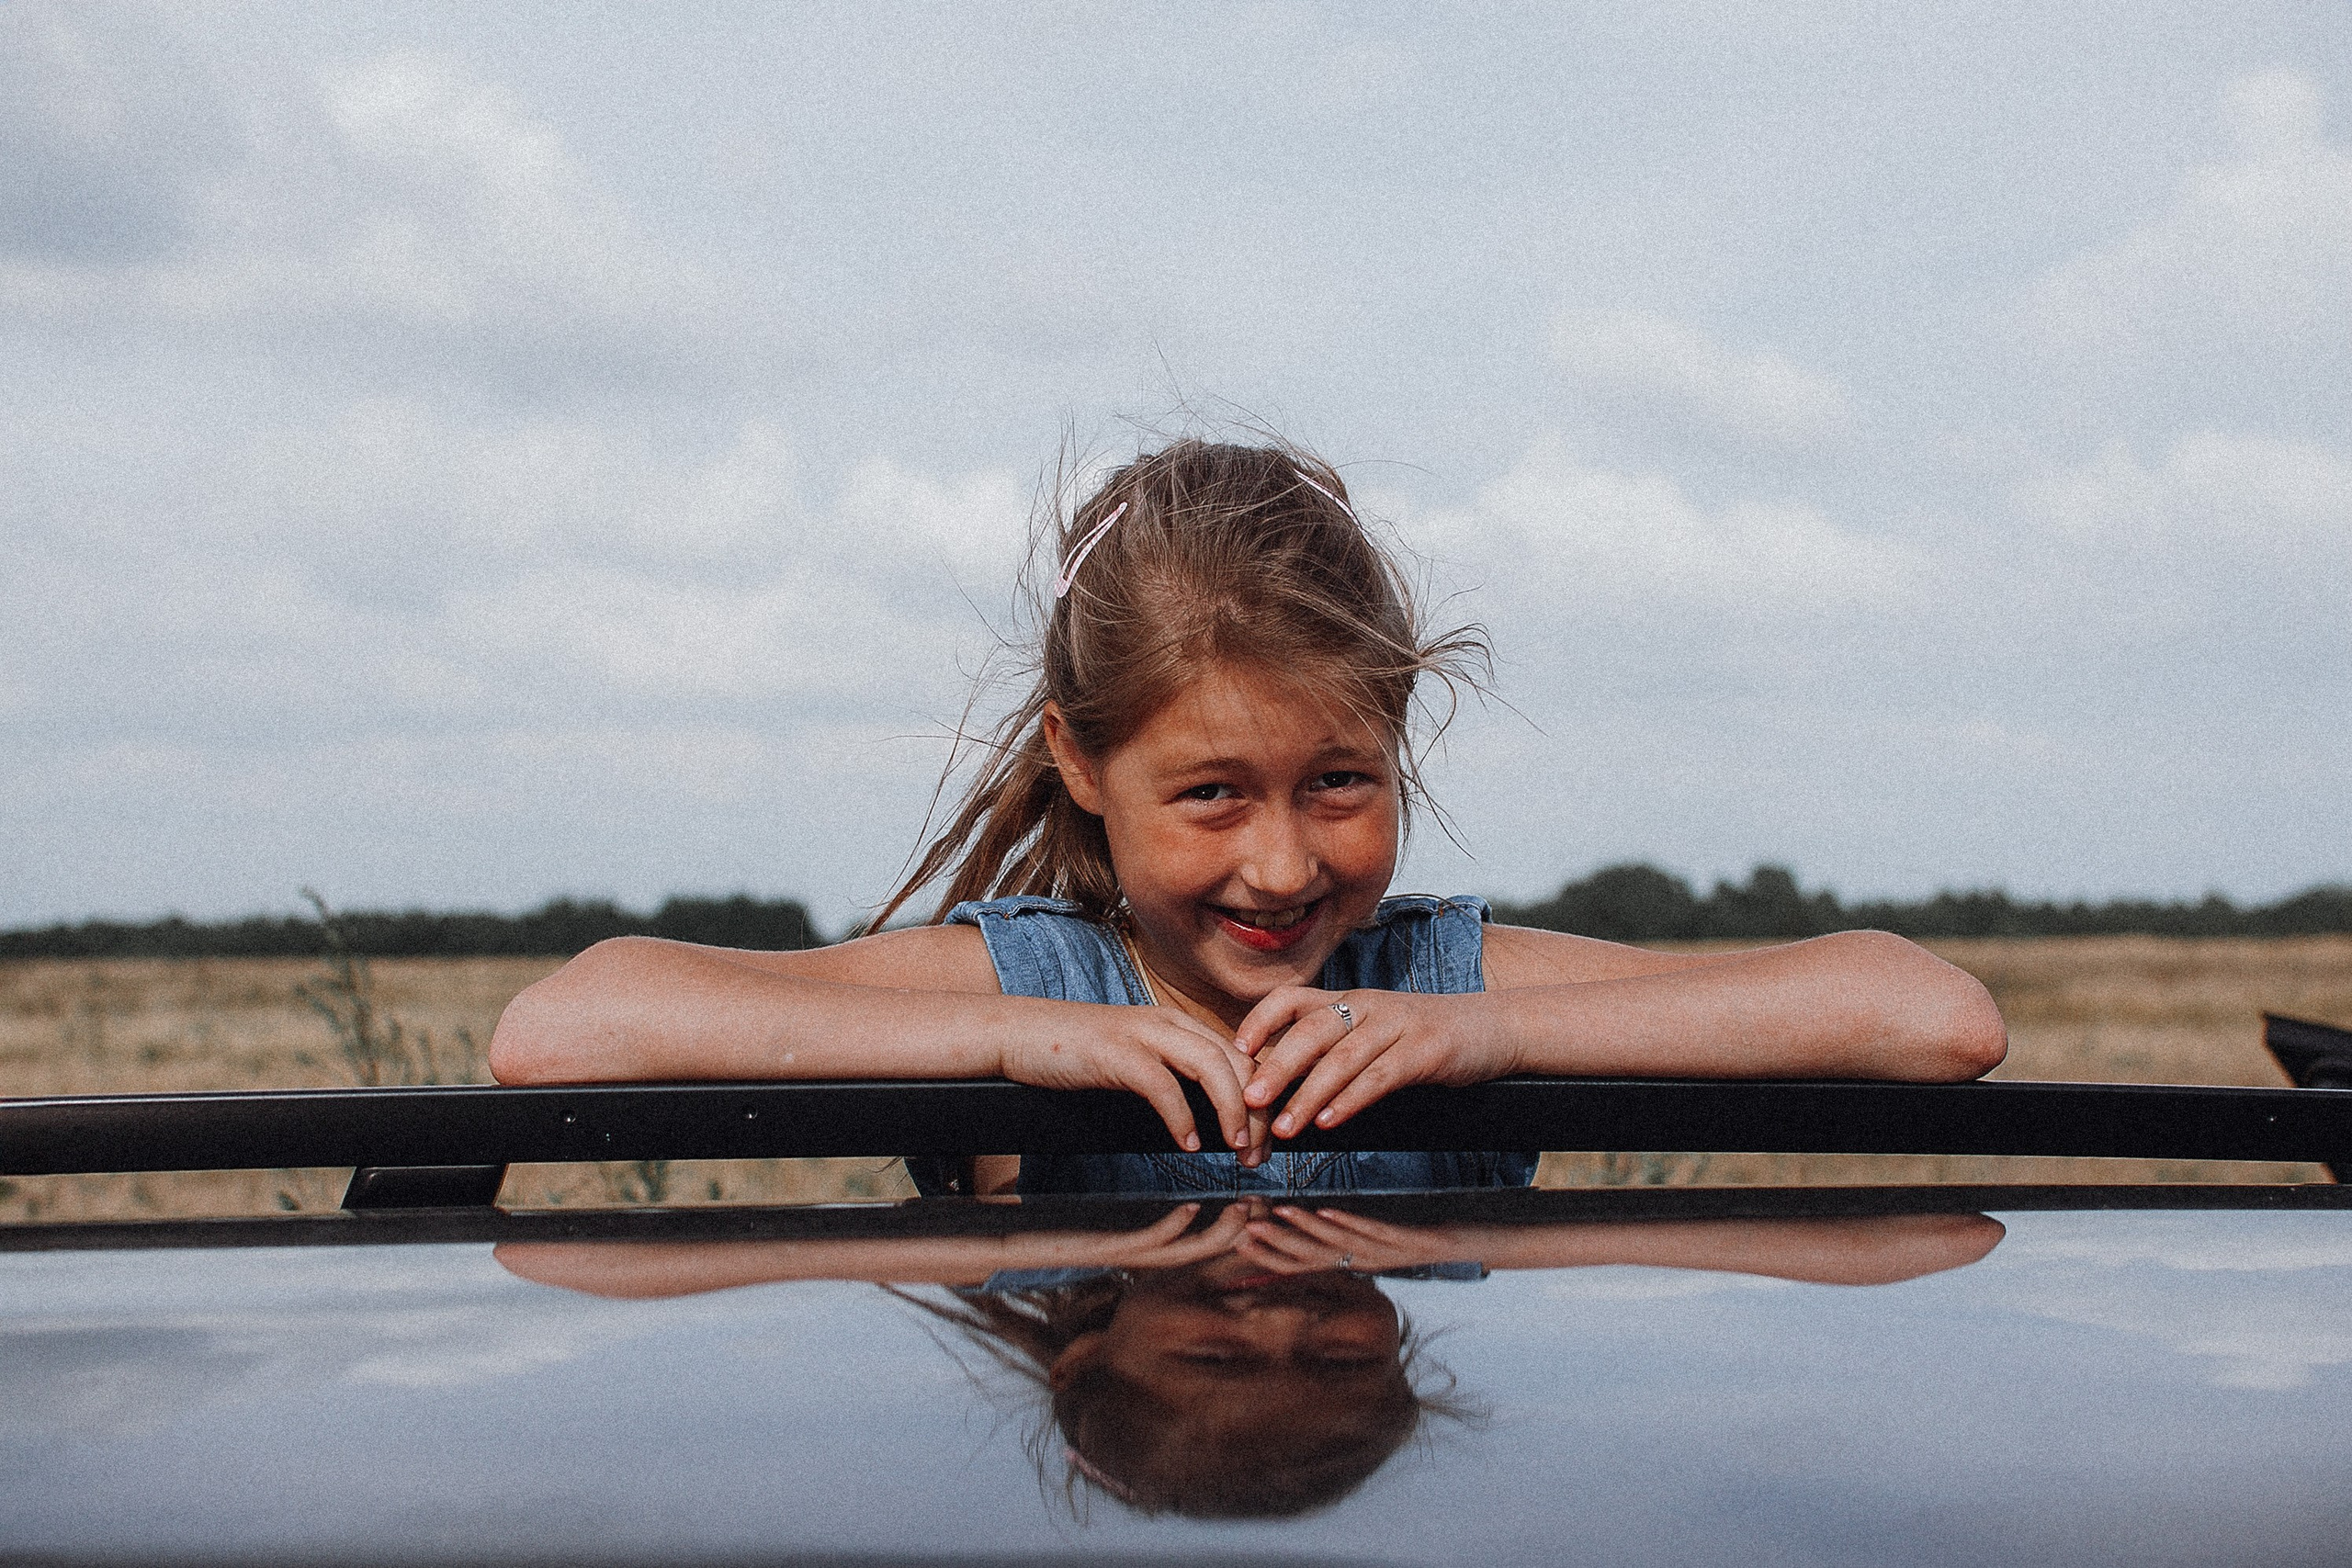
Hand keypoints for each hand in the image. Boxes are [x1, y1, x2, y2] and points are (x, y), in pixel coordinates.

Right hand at [1001, 1001, 1267, 1155]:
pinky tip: (1189, 1145)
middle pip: (1238, 1060)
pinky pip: (1163, 1085)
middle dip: (1259, 1110)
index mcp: (1177, 1025)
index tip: (1268, 1138)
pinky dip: (1183, 1117)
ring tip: (1238, 1149)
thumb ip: (1171, 1076)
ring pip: (1212, 1067)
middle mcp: (1168, 1023)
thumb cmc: (1075, 1055)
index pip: (1241, 1055)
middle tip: (1261, 1154)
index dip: (1263, 1097)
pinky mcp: (1116, 1052)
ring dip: (1232, 1112)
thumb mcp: (1135, 1060)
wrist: (1017, 1033)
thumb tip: (1207, 1119)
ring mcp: (1142, 1034)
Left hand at [1023, 1201, 1256, 1271]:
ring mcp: (1127, 1254)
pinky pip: (1148, 1243)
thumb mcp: (1105, 1219)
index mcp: (1144, 1244)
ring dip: (1218, 1234)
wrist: (1016, 1248)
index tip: (1257, 1199)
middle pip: (1204, 1247)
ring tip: (1242, 1211)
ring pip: (1185, 1250)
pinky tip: (1188, 1209)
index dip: (1231, 1222)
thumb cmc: (1060, 1231)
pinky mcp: (1108, 1250)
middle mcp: (1142, 1254)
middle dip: (1238, 1230)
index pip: (1199, 1235)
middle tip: (1265, 1206)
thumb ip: (1136, 1209)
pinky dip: (1172, 1229)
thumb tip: (1162, 1188)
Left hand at [1234, 986, 1514, 1137]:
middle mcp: (1368, 1007)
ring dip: (1309, 1094)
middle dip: (1277, 1067)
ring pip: (1343, 1058)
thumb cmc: (1424, 1037)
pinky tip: (1331, 1121)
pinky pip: (1381, 1075)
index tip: (1235, 1049)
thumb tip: (1278, 1084)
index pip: (1292, 998)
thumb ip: (1332, 1049)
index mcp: (1349, 1000)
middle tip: (1249, 1100)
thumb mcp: (1373, 1032)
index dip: (1261, 1020)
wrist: (1493, 1028)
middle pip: (1311, 1030)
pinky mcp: (1426, 1051)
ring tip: (1285, 1125)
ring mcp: (1398, 1026)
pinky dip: (1352, 1099)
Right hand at [1237, 1205, 1476, 1275]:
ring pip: (1335, 1244)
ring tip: (1281, 1212)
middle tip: (1246, 1228)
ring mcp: (1381, 1253)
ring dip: (1305, 1229)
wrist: (1460, 1250)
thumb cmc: (1414, 1242)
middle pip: (1311, 1257)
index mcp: (1350, 1264)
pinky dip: (1347, 1222)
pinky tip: (1328, 1210)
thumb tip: (1313, 1226)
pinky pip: (1370, 1231)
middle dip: (1277, 1242)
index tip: (1240, 1240)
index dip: (1270, 1255)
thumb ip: (1342, 1237)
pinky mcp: (1401, 1240)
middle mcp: (1360, 1263)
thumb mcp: (1374, 1242)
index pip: (1301, 1265)